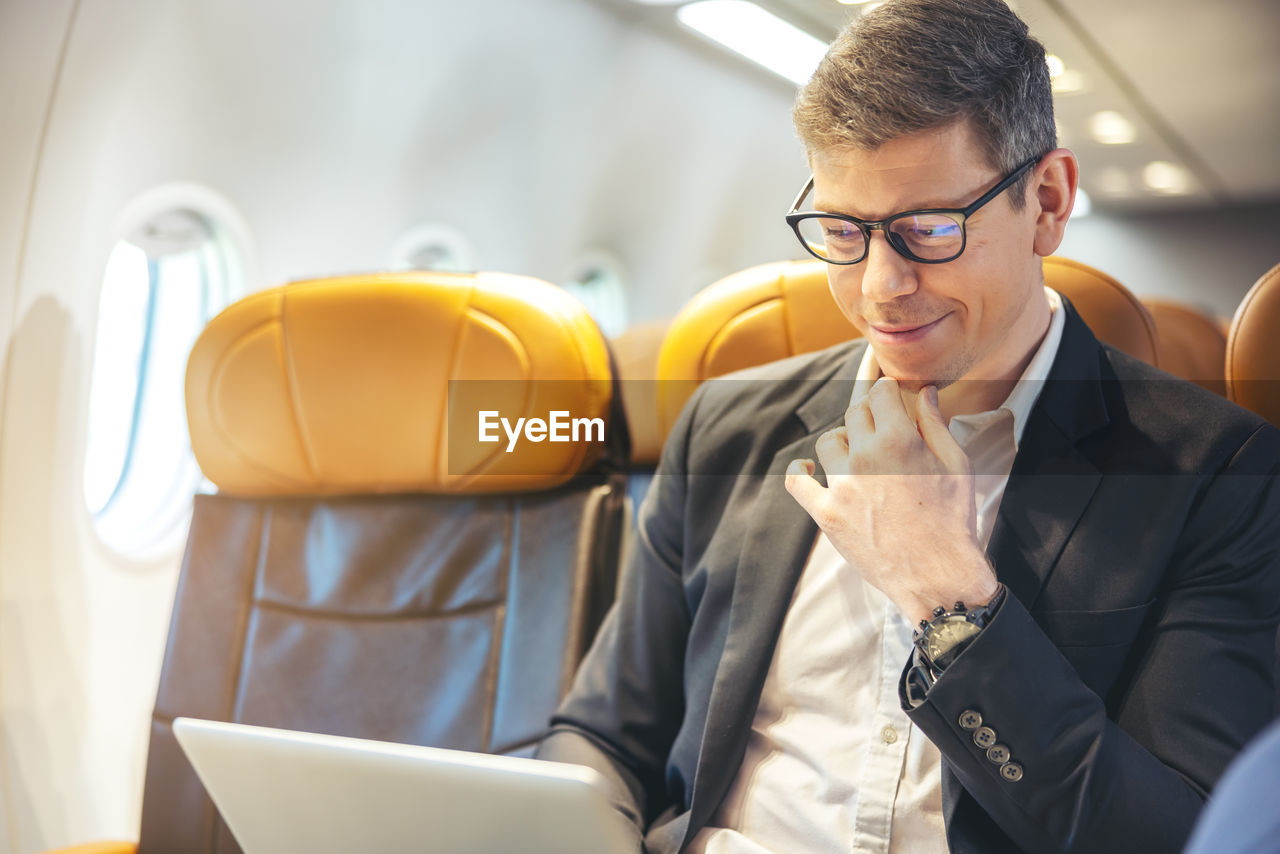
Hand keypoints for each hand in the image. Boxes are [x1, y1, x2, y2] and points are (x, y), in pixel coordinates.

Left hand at [784, 378, 998, 624]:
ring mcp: (841, 486)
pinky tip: (809, 469)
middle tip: (883, 431)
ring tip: (859, 456)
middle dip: (870, 416)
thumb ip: (935, 424)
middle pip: (854, 414)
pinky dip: (800, 471)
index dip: (887, 393)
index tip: (892, 400)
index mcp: (898, 440)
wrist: (938, 575)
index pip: (879, 394)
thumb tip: (925, 393)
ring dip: (843, 441)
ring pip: (829, 442)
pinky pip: (797, 483)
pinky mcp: (827, 513)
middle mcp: (865, 458)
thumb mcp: (957, 465)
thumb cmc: (953, 521)